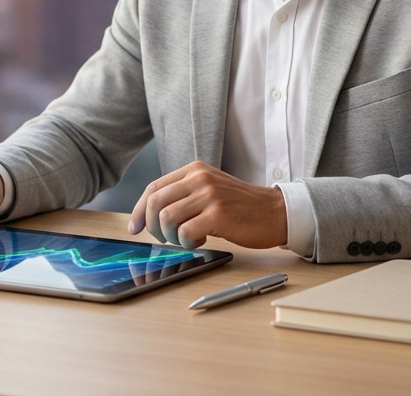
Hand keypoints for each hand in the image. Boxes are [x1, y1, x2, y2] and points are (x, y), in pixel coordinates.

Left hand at [128, 162, 286, 249]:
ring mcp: (209, 195)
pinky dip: (186, 242)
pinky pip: (185, 231)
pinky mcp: (218, 214)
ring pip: (166, 217)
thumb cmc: (240, 206)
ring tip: (185, 239)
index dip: (138, 210)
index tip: (135, 228)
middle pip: (155, 202)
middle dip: (151, 226)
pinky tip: (200, 240)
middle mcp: (199, 178)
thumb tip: (150, 215)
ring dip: (170, 236)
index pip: (154, 187)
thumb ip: (184, 195)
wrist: (275, 212)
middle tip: (163, 238)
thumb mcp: (209, 190)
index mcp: (194, 170)